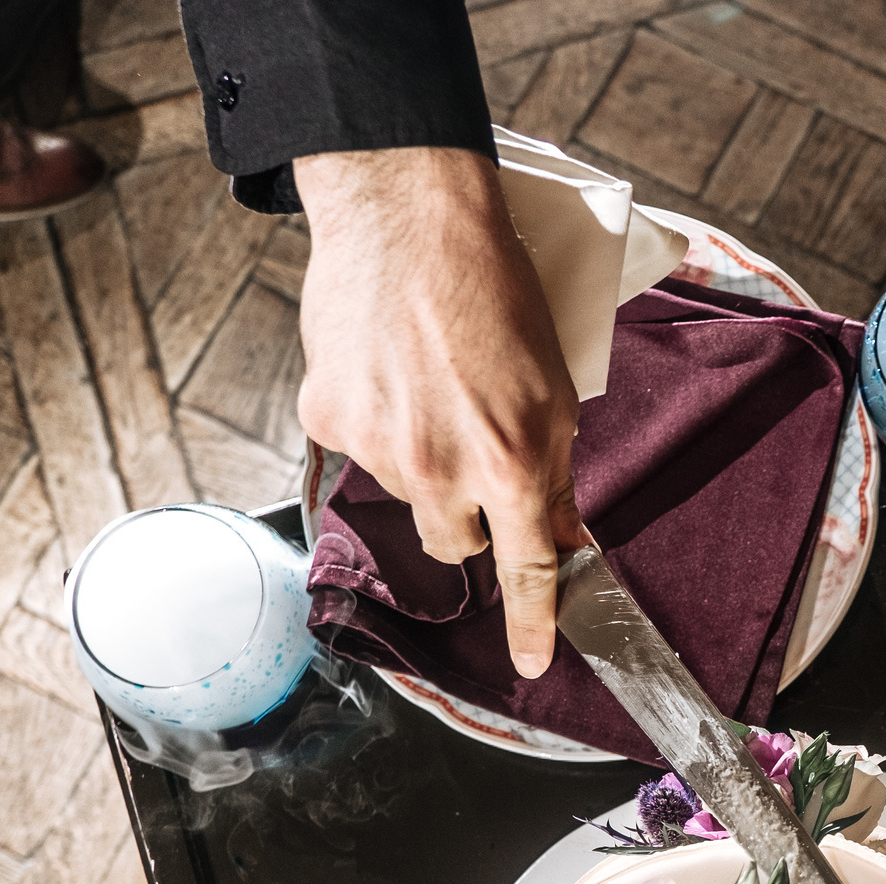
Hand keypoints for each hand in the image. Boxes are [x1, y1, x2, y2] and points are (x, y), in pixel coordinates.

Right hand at [293, 147, 589, 677]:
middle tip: (474, 451)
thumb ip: (551, 471)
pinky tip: (387, 370)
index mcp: (511, 463)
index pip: (526, 569)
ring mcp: (378, 448)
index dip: (529, 622)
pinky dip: (375, 422)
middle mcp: (441, 469)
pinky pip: (358, 449)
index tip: (529, 662)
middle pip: (458, 545)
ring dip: (422, 459)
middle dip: (470, 518)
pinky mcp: (327, 419)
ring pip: (408, 493)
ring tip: (430, 384)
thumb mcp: (555, 388)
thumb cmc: (495, 293)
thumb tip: (558, 535)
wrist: (408, 219)